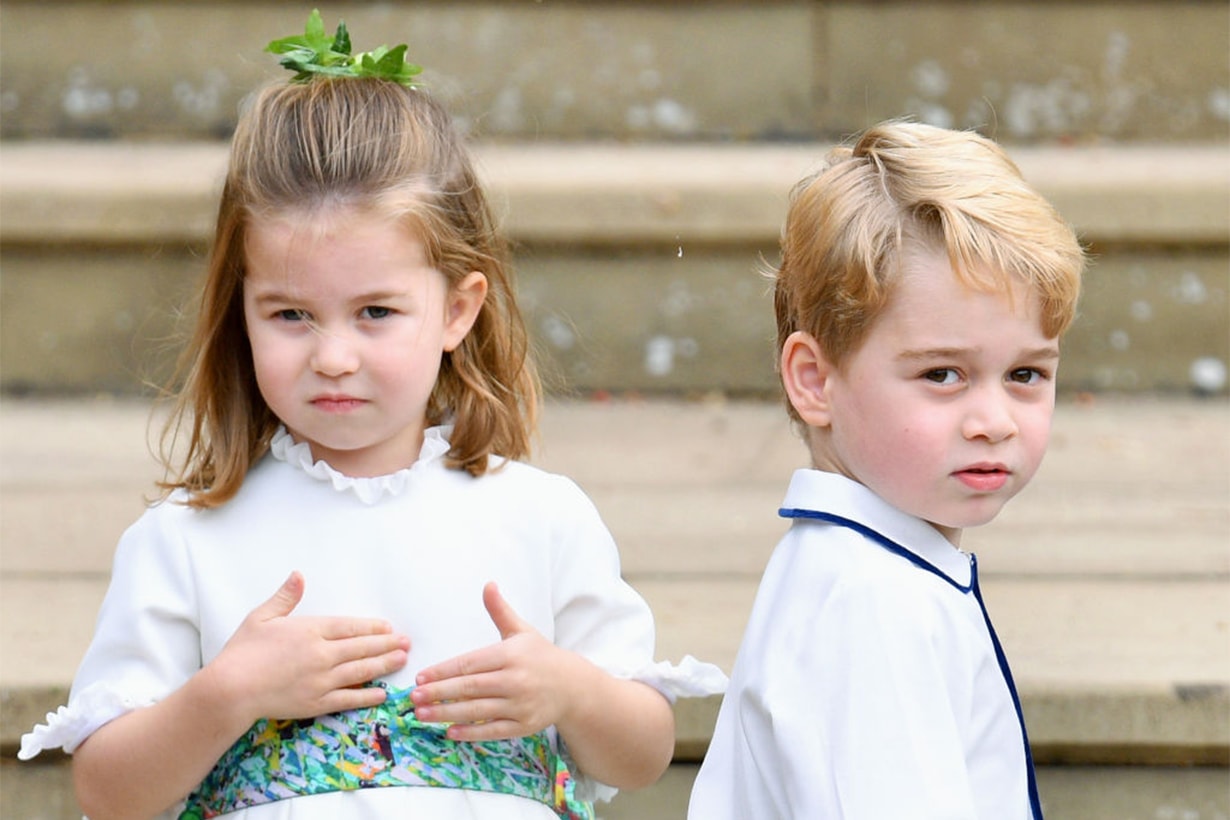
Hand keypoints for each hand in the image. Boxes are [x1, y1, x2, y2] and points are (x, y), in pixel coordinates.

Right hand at [206, 572, 409, 725]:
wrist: (230, 690)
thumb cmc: (242, 652)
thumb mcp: (261, 617)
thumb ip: (285, 597)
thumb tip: (299, 575)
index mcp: (310, 630)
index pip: (350, 627)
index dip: (372, 627)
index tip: (388, 627)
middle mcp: (321, 654)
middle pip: (362, 647)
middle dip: (387, 644)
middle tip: (406, 642)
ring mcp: (321, 680)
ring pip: (361, 671)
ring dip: (384, 665)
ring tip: (402, 660)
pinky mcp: (316, 703)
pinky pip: (348, 699)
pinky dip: (367, 696)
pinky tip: (381, 693)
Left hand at [411, 582, 581, 740]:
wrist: (573, 686)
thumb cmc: (540, 656)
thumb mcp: (521, 631)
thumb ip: (500, 611)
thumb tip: (488, 584)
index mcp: (511, 655)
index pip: (470, 664)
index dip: (443, 671)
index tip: (421, 677)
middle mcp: (515, 680)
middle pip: (470, 687)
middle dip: (439, 693)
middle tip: (413, 698)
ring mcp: (520, 705)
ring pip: (477, 711)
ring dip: (447, 713)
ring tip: (421, 715)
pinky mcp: (524, 726)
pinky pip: (492, 730)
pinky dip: (470, 732)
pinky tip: (450, 731)